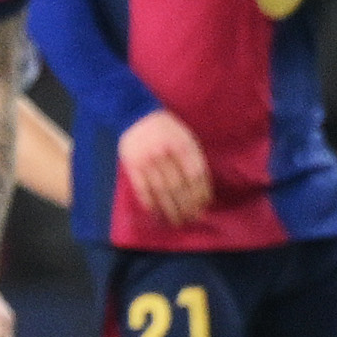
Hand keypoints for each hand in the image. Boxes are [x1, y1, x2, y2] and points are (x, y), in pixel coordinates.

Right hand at [116, 108, 212, 228]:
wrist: (135, 114)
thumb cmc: (166, 129)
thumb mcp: (185, 137)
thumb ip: (194, 159)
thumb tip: (202, 189)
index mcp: (182, 145)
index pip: (195, 175)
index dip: (200, 193)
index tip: (203, 206)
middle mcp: (165, 154)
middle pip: (179, 187)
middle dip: (187, 206)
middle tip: (191, 219)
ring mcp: (147, 161)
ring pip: (161, 191)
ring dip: (170, 209)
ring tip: (177, 221)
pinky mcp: (132, 166)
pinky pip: (142, 190)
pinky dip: (150, 204)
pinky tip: (157, 214)